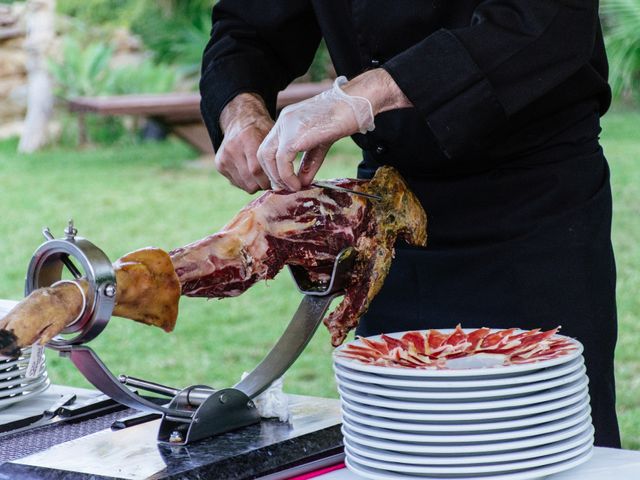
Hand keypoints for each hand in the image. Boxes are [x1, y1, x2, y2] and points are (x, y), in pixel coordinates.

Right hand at [216, 93, 273, 192]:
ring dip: (255, 184)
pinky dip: (246, 182)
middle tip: (272, 180)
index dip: (269, 180)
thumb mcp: (271, 135)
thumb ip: (277, 155)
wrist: (240, 120)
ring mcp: (224, 157)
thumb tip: (286, 180)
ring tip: (262, 175)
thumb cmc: (261, 129)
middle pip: (250, 180)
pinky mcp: (219, 165)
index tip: (278, 180)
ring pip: (244, 185)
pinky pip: (237, 183)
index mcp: (247, 139)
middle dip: (264, 184)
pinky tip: (251, 172)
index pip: (256, 170)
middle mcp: (232, 148)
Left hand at [257, 69, 411, 190]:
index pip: (269, 147)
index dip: (273, 168)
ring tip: (293, 187)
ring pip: (268, 158)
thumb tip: (301, 182)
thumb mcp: (321, 143)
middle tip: (286, 188)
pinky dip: (287, 176)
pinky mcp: (295, 135)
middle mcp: (283, 122)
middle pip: (263, 153)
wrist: (355, 103)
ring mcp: (287, 126)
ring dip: (278, 178)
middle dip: (272, 175)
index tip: (286, 182)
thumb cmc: (344, 119)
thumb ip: (309, 162)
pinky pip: (282, 160)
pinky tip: (298, 184)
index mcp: (287, 121)